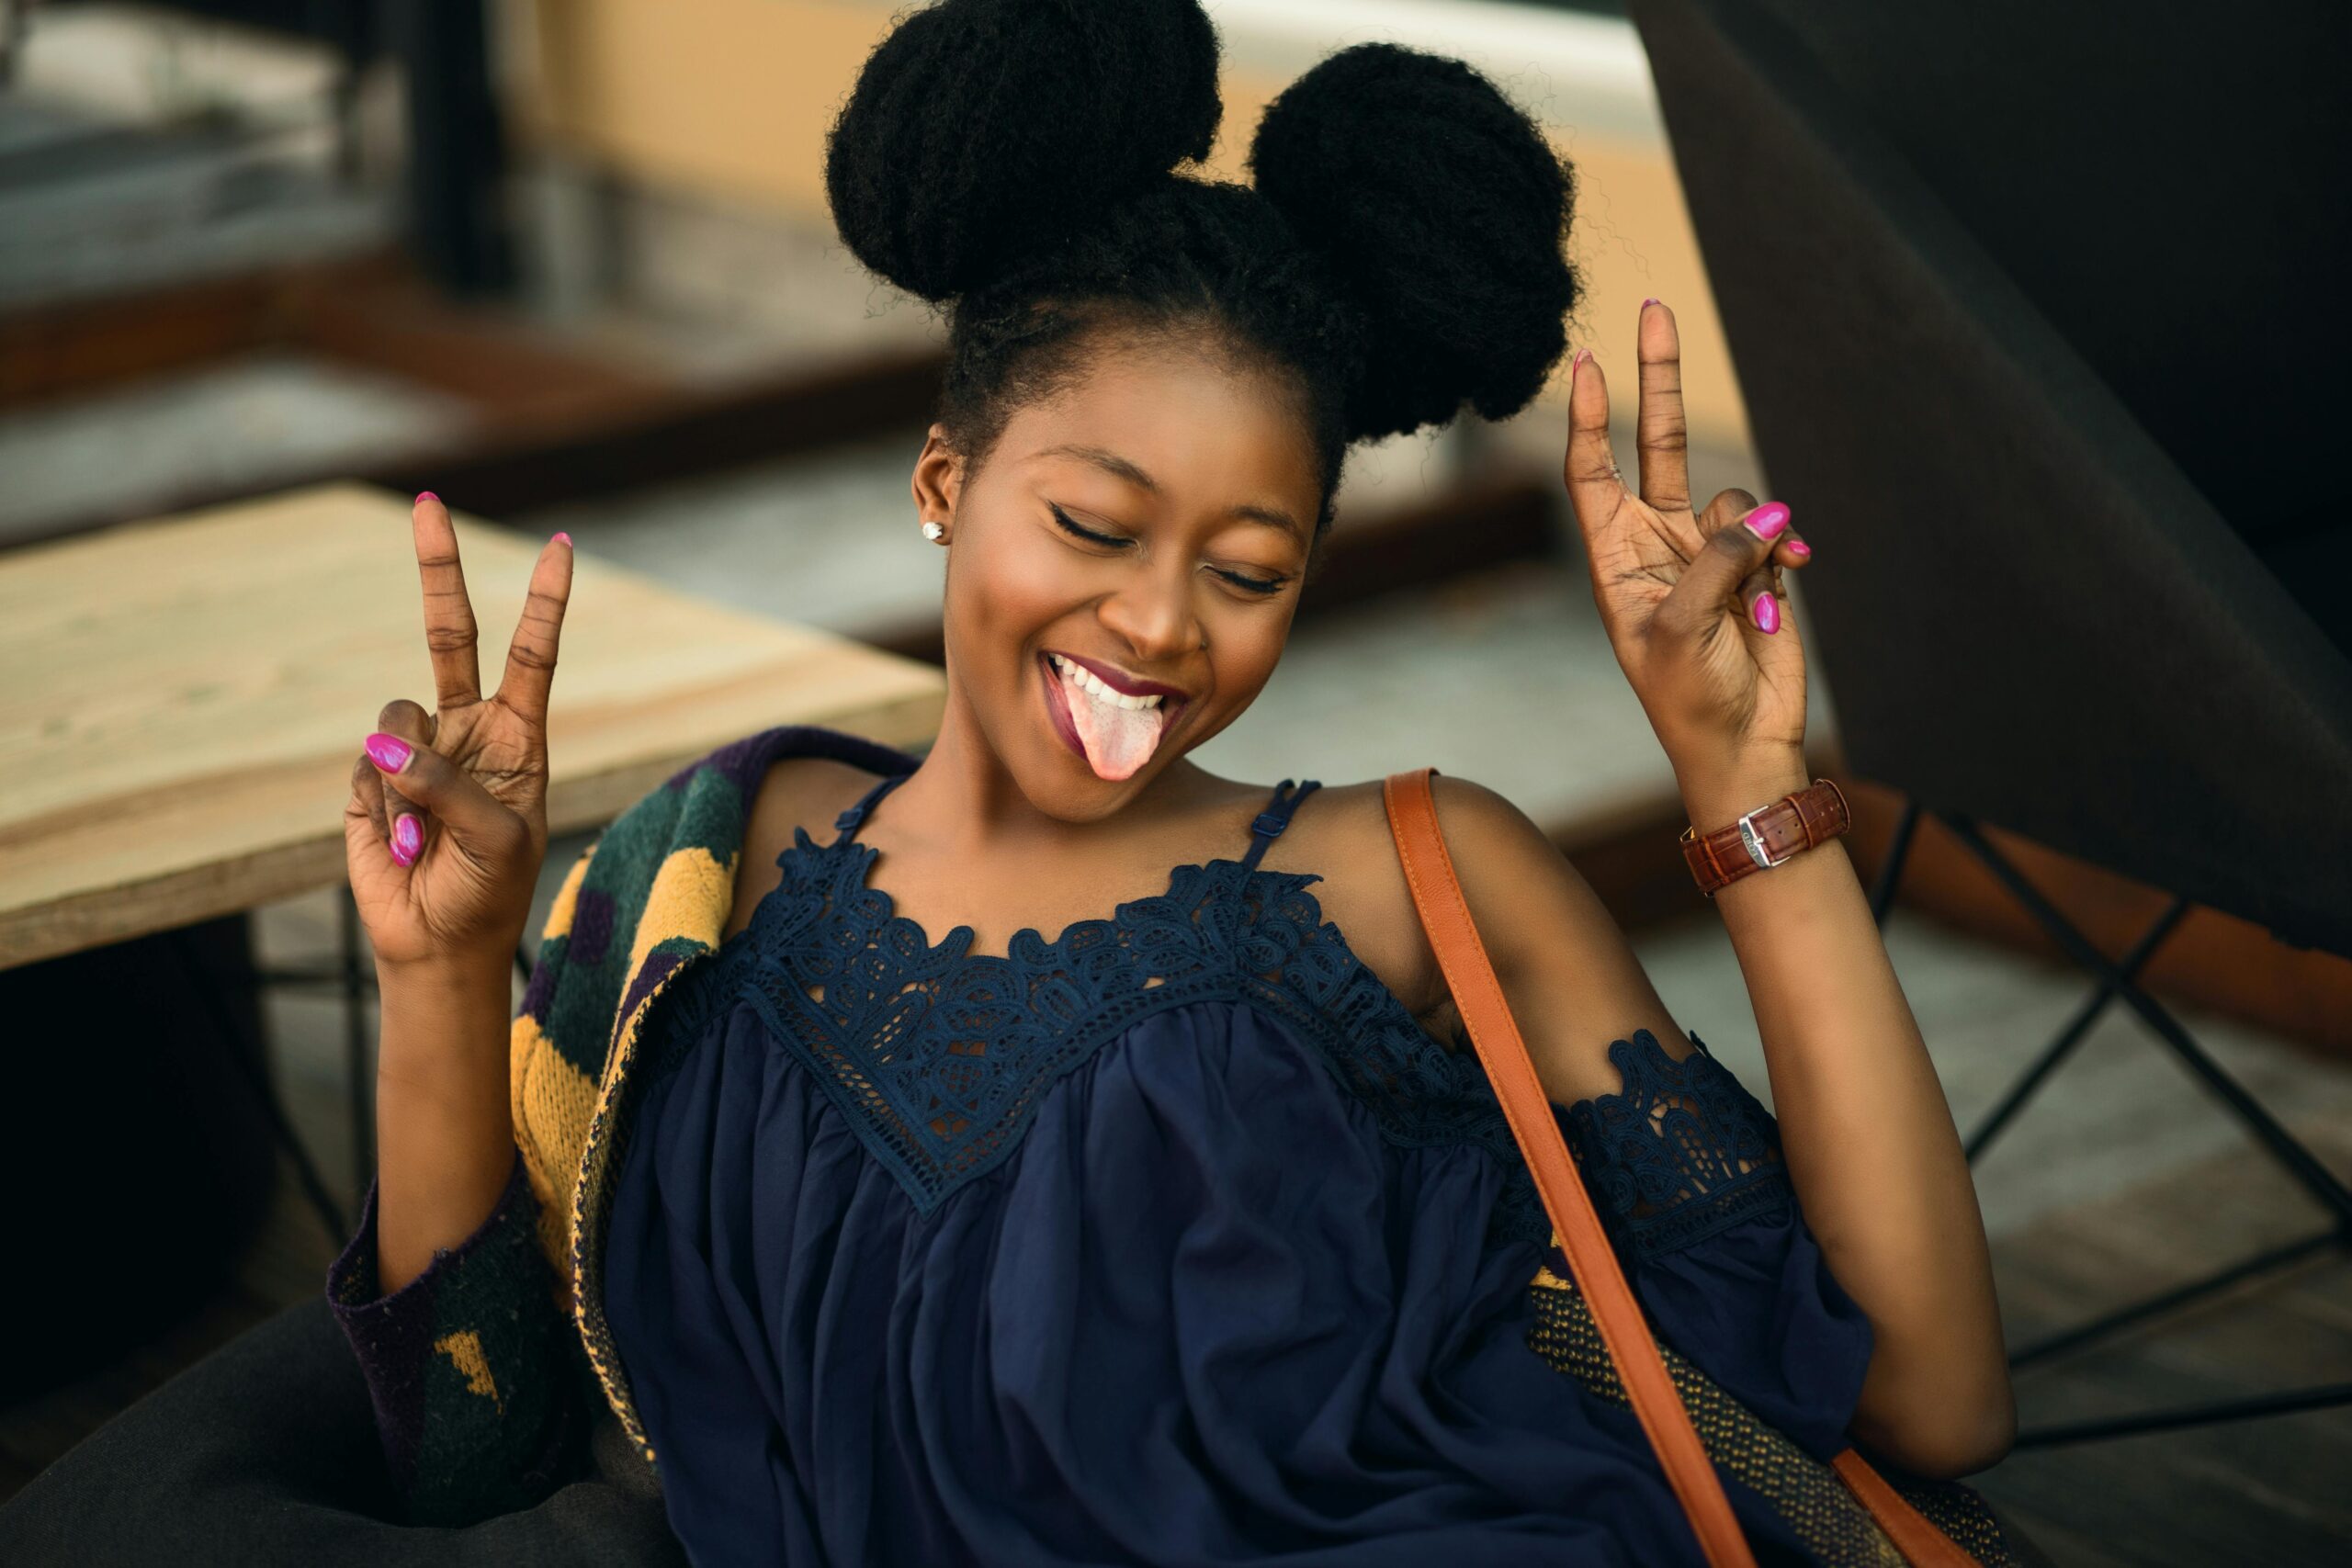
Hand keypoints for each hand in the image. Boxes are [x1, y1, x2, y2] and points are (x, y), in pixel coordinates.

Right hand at [342, 494, 574, 974]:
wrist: (439, 942)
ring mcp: (415, 747)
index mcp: (520, 736)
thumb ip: (451, 786)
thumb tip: (387, 742)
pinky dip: (383, 809)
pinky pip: (367, 768)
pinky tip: (400, 846)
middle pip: (450, 633)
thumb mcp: (499, 841)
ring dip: (408, 779)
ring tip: (426, 838)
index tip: (562, 544)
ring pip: (396, 717)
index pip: (535, 654)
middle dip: (438, 568)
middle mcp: (468, 728)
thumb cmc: (490, 892)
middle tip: (427, 502)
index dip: (545, 601)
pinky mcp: (370, 775)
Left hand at [1562, 301, 1814, 779]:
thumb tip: (1768, 514)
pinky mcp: (1758, 566)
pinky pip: (1775, 529)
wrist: (1744, 744)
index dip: (1586, 417)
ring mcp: (1709, 552)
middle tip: (1652, 308)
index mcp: (1615, 559)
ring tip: (1760, 591)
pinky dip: (1786, 549)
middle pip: (1655, 442)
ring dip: (1756, 533)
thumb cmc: (1689, 698)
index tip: (1582, 361)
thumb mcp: (1680, 626)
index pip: (1591, 471)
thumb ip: (1717, 559)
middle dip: (1657, 378)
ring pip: (1737, 497)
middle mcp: (1657, 544)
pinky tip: (1790, 584)